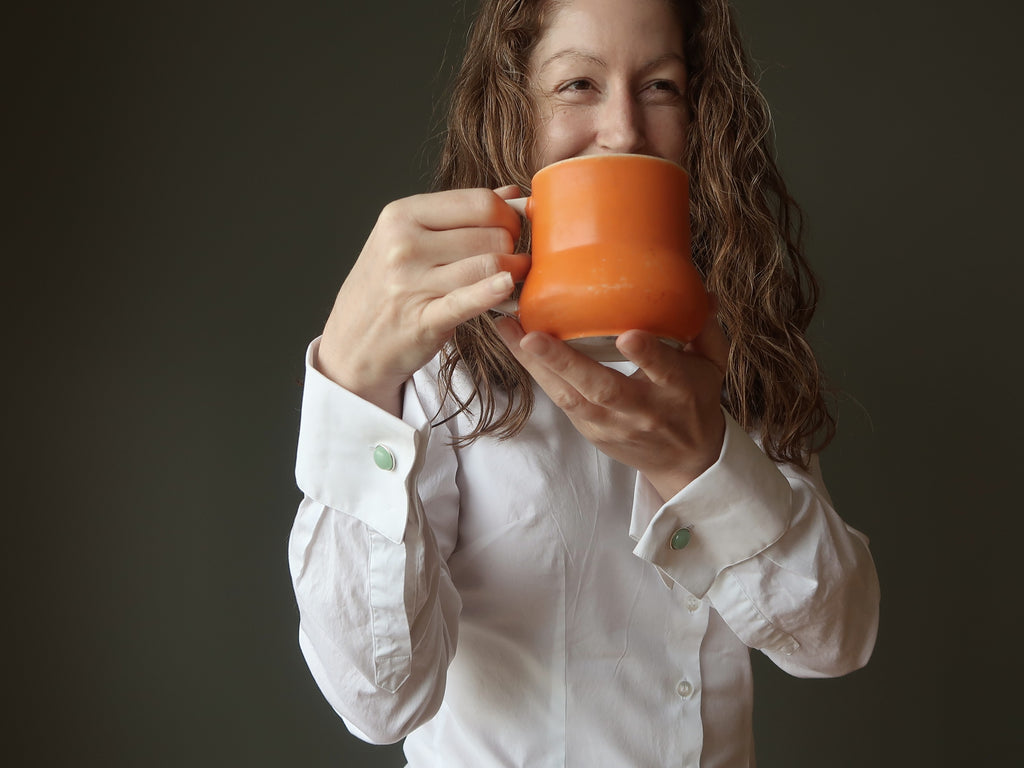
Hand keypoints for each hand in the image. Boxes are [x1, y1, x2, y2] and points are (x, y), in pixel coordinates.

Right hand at [318, 186, 527, 414]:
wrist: (352, 343)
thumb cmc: (387, 287)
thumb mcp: (409, 239)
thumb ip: (460, 215)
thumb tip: (514, 194)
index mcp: (402, 215)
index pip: (479, 202)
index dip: (508, 216)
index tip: (512, 231)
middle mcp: (404, 245)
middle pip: (490, 234)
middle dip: (513, 247)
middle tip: (514, 259)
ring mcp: (411, 283)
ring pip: (490, 265)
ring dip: (515, 272)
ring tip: (517, 278)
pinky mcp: (423, 319)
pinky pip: (470, 300)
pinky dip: (495, 292)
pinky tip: (509, 288)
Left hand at [495, 312, 729, 500]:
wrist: (685, 461)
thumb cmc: (696, 402)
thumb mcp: (713, 366)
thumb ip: (705, 328)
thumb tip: (702, 290)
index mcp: (678, 389)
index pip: (664, 372)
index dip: (647, 356)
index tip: (628, 337)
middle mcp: (642, 409)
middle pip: (602, 389)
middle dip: (565, 363)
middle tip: (532, 336)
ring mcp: (612, 423)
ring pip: (570, 397)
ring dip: (537, 365)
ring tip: (507, 331)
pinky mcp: (590, 430)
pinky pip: (560, 400)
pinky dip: (537, 373)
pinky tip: (515, 345)